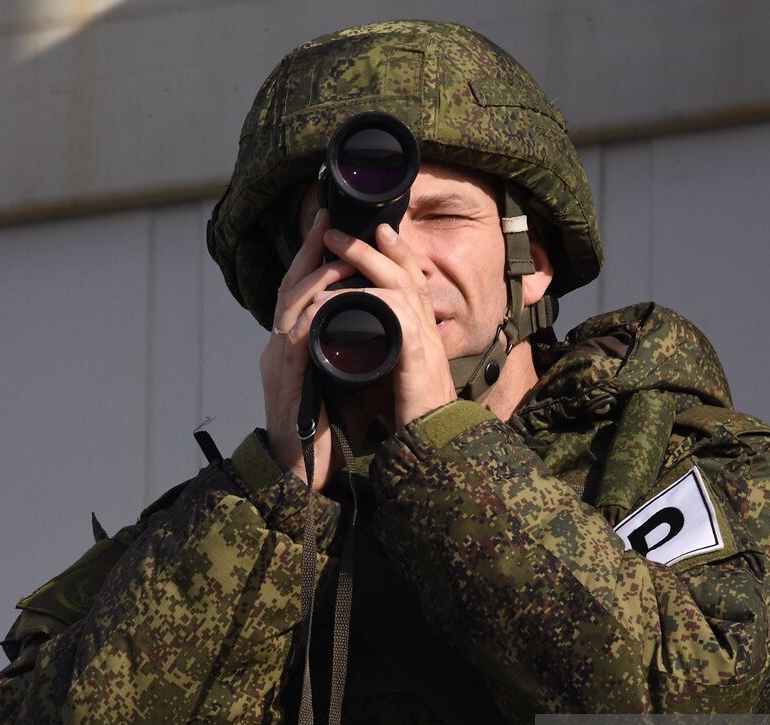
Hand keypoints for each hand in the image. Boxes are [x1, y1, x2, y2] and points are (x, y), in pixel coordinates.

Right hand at [260, 209, 358, 490]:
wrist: (304, 478)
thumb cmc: (330, 433)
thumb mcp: (350, 382)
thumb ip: (362, 350)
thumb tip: (389, 324)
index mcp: (295, 346)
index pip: (303, 290)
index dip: (314, 256)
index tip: (331, 224)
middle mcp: (280, 347)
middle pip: (291, 285)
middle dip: (308, 249)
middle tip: (327, 218)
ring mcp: (278, 362)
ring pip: (291, 303)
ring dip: (314, 273)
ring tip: (334, 247)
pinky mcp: (284, 380)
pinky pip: (296, 336)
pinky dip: (314, 312)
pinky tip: (330, 297)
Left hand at [320, 223, 455, 428]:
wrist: (432, 449)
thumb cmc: (412, 419)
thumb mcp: (397, 376)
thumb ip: (388, 352)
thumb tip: (363, 337)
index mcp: (423, 337)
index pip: (414, 285)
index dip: (399, 255)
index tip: (380, 232)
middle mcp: (428, 334)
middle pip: (409, 276)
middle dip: (377, 247)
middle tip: (343, 230)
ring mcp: (425, 344)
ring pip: (402, 286)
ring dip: (368, 262)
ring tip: (337, 249)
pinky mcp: (417, 358)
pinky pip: (395, 315)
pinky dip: (367, 300)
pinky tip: (341, 297)